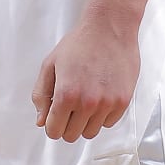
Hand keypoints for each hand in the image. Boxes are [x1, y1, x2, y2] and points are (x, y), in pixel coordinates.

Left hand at [31, 13, 138, 142]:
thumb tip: (41, 120)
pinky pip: (108, 123)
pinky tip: (99, 96)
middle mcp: (88, 103)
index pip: (54, 131)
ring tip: (84, 100)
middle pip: (72, 135)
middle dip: (66, 123)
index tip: (54, 116)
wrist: (109, 28)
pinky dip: (101, 115)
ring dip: (84, 121)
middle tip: (69, 106)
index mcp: (66, 94)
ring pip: (90, 133)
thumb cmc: (80, 43)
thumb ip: (41, 95)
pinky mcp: (123, 102)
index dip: (51, 124)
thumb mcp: (50, 64)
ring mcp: (108, 104)